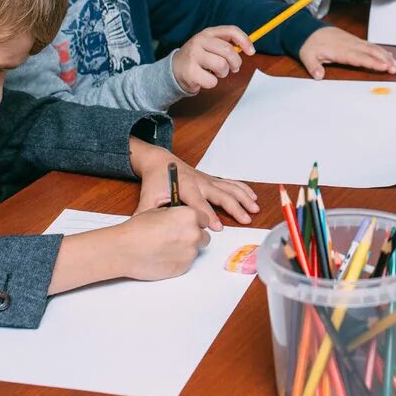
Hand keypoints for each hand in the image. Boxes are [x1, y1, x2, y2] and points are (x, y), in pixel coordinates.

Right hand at [112, 205, 212, 280]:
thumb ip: (176, 216)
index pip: (204, 219)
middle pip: (204, 236)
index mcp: (189, 216)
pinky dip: (179, 260)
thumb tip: (181, 220)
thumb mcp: (158, 212)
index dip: (195, 222)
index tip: (188, 225)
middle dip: (193, 236)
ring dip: (186, 249)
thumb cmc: (137, 229)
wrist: (125, 250)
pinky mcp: (184, 267)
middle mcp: (194, 233)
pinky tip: (164, 257)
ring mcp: (190, 252)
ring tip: (167, 248)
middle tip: (177, 238)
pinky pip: (187, 263)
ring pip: (195, 250)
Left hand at [131, 141, 257, 226]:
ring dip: (243, 198)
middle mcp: (200, 182)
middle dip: (234, 207)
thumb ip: (146, 215)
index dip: (208, 215)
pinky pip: (231, 183)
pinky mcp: (212, 180)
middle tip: (245, 219)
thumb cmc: (155, 181)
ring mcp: (208, 180)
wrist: (160, 161)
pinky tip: (253, 197)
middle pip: (221, 195)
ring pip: (229, 188)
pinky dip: (243, 189)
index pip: (198, 203)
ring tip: (255, 209)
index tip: (217, 228)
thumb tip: (141, 233)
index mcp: (184, 187)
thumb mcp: (147, 198)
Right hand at [171, 26, 252, 92]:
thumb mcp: (210, 46)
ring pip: (221, 66)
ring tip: (215, 73)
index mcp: (208, 33)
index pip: (231, 30)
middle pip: (228, 50)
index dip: (244, 40)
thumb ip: (227, 45)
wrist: (174, 69)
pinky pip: (212, 81)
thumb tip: (248, 49)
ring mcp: (193, 55)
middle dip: (235, 62)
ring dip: (223, 73)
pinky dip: (212, 83)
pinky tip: (204, 78)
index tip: (251, 51)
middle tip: (233, 68)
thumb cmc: (198, 58)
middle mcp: (199, 41)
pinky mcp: (190, 71)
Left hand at [297, 27, 395, 79]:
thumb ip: (314, 67)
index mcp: (340, 50)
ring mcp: (353, 41)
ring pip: (373, 48)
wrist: (309, 31)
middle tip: (395, 68)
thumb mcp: (307, 57)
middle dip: (384, 59)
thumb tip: (319, 76)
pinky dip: (381, 50)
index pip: (359, 57)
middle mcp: (350, 45)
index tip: (384, 66)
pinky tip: (387, 55)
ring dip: (385, 55)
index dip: (372, 62)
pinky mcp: (354, 40)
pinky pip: (370, 45)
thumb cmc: (310, 45)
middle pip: (370, 52)